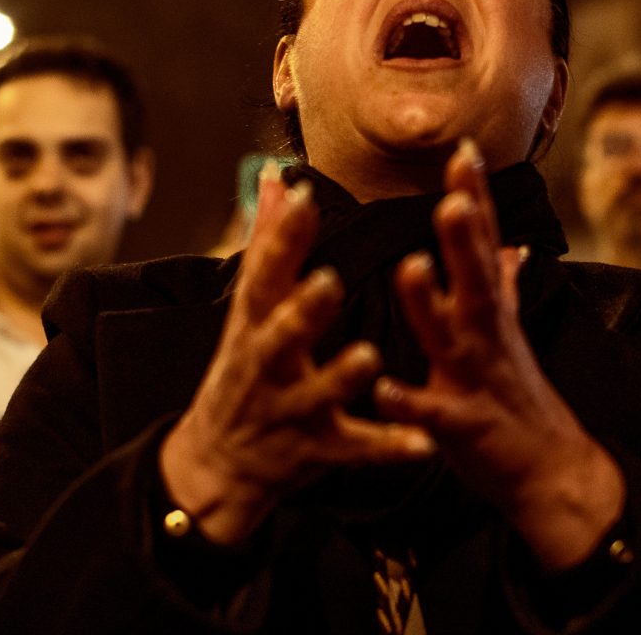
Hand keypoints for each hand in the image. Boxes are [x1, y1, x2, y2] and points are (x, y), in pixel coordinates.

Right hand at [160, 166, 435, 546]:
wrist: (217, 466)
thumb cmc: (244, 372)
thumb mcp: (248, 310)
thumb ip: (268, 243)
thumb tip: (276, 175)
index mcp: (254, 325)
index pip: (263, 276)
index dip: (281, 239)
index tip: (304, 198)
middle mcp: (268, 366)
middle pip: (279, 337)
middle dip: (301, 312)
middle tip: (329, 281)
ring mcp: (292, 412)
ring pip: (317, 395)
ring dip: (340, 377)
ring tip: (368, 355)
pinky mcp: (318, 452)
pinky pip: (356, 450)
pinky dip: (388, 448)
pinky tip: (423, 443)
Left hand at [375, 141, 624, 570]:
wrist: (550, 472)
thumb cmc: (516, 397)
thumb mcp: (510, 333)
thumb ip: (503, 285)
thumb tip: (510, 244)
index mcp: (490, 311)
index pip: (483, 244)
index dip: (476, 198)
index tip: (464, 150)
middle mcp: (485, 334)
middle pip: (475, 277)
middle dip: (464, 236)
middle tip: (453, 194)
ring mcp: (475, 377)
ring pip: (451, 333)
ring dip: (430, 302)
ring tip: (410, 266)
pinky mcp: (462, 425)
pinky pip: (432, 411)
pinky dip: (408, 399)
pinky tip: (383, 387)